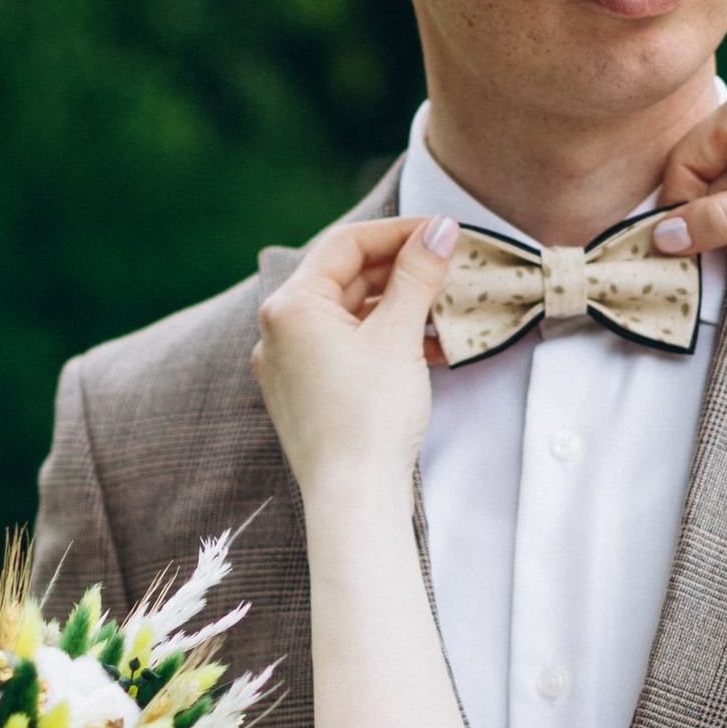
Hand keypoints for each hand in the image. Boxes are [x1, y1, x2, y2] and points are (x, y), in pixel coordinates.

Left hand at [253, 211, 455, 499]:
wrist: (354, 498)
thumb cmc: (370, 417)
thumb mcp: (399, 336)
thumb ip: (417, 276)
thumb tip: (438, 229)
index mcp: (290, 307)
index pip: (345, 245)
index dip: (398, 232)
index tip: (442, 231)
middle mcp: (278, 331)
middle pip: (344, 278)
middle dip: (400, 271)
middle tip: (449, 266)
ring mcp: (288, 365)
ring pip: (348, 315)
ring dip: (396, 307)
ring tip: (444, 308)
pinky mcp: (305, 394)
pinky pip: (344, 349)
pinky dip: (382, 340)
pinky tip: (426, 347)